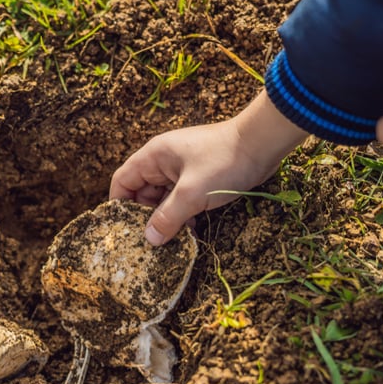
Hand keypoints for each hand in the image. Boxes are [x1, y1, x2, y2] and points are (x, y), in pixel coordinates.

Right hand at [110, 91, 307, 244]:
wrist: (264, 142)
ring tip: (173, 239)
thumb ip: (167, 217)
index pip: (122, 181)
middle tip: (152, 241)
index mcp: (153, 156)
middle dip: (146, 217)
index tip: (123, 230)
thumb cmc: (224, 162)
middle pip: (141, 193)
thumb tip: (149, 239)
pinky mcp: (198, 177)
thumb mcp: (192, 194)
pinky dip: (182, 214)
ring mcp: (181, 169)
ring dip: (167, 218)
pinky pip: (180, 198)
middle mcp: (163, 161)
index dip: (119, 206)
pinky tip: (191, 230)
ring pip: (162, 198)